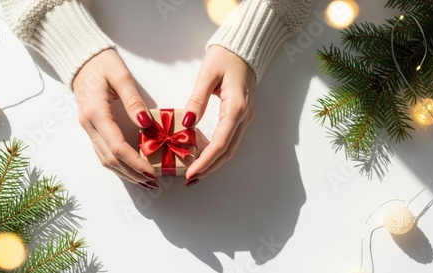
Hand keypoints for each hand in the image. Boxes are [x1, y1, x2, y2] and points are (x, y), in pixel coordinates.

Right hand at [72, 49, 157, 188]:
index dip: (135, 162)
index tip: (151, 171)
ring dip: (124, 172)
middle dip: (132, 173)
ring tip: (145, 180)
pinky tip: (131, 167)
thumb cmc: (102, 63)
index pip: (116, 146)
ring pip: (104, 159)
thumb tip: (146, 124)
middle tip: (153, 181)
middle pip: (109, 158)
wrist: (81, 58)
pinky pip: (102, 151)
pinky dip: (117, 163)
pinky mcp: (90, 128)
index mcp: (96, 112)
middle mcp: (89, 124)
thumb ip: (133, 100)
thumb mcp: (120, 75)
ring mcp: (87, 128)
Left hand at [183, 45, 255, 184]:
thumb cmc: (225, 56)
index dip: (205, 161)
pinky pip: (230, 139)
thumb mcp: (207, 75)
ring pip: (231, 148)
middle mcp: (244, 117)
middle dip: (209, 168)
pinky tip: (203, 154)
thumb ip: (197, 100)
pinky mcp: (241, 116)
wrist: (244, 48)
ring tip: (195, 171)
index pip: (221, 143)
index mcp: (236, 108)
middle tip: (190, 179)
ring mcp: (245, 118)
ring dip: (214, 162)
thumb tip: (187, 124)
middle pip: (228, 151)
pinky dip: (217, 151)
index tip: (191, 173)